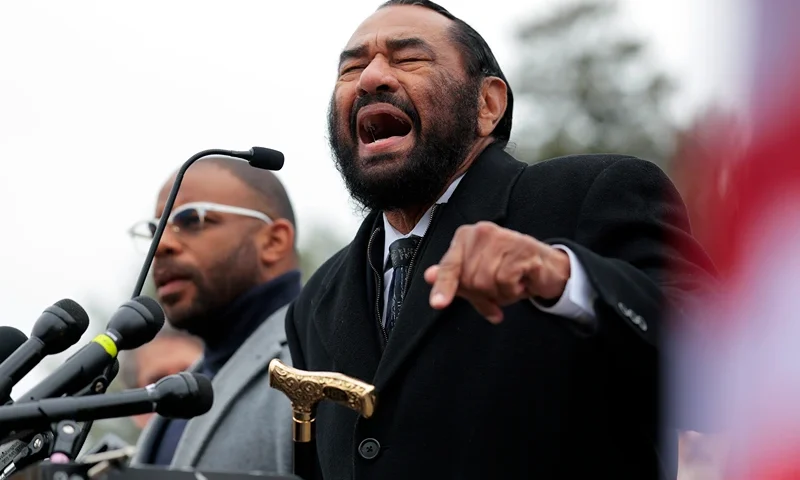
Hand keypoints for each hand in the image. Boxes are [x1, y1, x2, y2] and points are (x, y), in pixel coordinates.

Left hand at [423, 221, 570, 322]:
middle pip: (469, 280)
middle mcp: (481, 232)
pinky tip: (523, 280)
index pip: (450, 265)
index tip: (438, 304)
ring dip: (501, 293)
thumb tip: (430, 276)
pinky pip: (506, 283)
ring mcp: (502, 238)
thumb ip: (455, 280)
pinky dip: (514, 291)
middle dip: (484, 294)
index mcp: (466, 237)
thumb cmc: (511, 272)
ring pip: (486, 283)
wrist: (548, 269)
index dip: (444, 286)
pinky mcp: (521, 248)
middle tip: (500, 288)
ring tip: (512, 283)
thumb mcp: (479, 280)